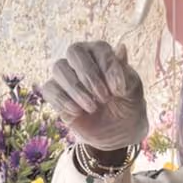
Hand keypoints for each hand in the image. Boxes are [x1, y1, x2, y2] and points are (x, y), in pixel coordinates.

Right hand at [43, 40, 147, 154]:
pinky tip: (77, 112)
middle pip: (74, 52)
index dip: (107, 68)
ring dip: (76, 89)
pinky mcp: (56, 93)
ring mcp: (66, 75)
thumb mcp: (133, 91)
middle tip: (104, 98)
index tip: (118, 91)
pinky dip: (62, 100)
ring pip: (59, 68)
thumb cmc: (128, 107)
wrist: (119, 134)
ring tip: (92, 108)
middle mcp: (81, 59)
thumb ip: (125, 72)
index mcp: (101, 53)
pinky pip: (49, 89)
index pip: (99, 48)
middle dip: (89, 76)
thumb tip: (121, 48)